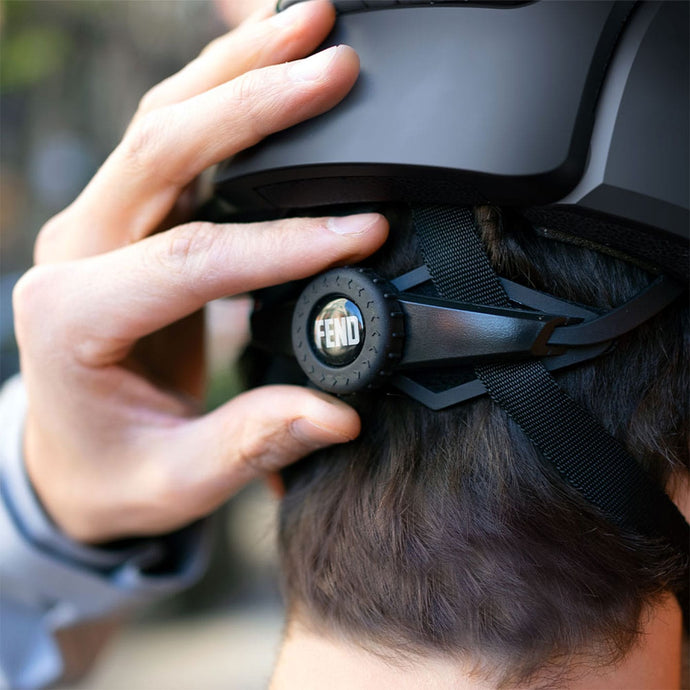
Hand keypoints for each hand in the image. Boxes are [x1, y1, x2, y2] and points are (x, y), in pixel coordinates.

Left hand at [12, 0, 388, 542]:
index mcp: (73, 317)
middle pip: (164, 147)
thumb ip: (252, 442)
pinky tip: (273, 68)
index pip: (190, 257)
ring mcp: (101, 225)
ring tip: (311, 29)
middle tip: (336, 67)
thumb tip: (338, 413)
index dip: (283, 242)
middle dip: (256, 102)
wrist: (72, 456)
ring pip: (166, 119)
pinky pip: (177, 139)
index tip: (363, 231)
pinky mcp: (132, 220)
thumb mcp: (176, 478)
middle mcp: (79, 252)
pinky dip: (227, 94)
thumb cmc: (112, 470)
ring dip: (239, 71)